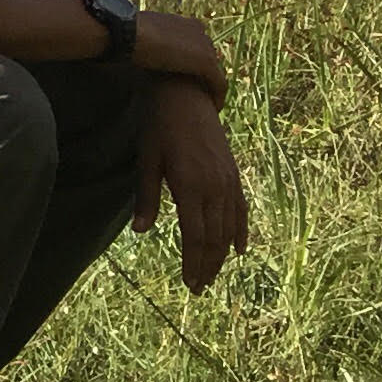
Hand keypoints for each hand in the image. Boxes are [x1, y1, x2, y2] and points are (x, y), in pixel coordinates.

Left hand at [132, 75, 250, 291]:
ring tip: (213, 274)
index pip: (196, 236)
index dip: (194, 262)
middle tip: (200, 287)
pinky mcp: (233, 174)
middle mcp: (215, 187)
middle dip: (208, 265)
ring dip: (222, 253)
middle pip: (215, 237)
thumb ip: (146, 197)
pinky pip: (240, 209)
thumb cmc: (158, 126)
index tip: (190, 283)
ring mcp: (228, 181)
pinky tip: (240, 248)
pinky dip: (240, 230)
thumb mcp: (146, 160)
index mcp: (191, 186)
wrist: (186, 95)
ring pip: (229, 227)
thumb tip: (141, 232)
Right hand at [133, 7, 229, 100]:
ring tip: (204, 104)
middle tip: (195, 93)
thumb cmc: (123, 33)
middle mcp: (199, 31)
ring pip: (215, 72)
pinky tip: (213, 109)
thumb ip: (147, 37)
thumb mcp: (138, 32)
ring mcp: (205, 46)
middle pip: (206, 57)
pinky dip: (218, 97)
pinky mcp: (207, 63)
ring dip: (210, 87)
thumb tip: (134, 44)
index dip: (189, 60)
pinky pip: (219, 85)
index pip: (194, 44)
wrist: (127, 33)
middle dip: (202, 74)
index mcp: (184, 22)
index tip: (183, 75)